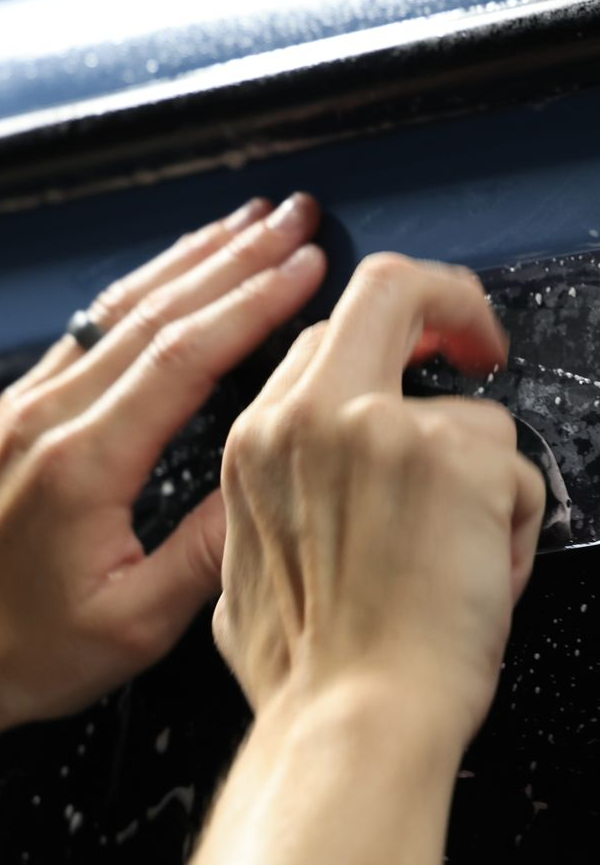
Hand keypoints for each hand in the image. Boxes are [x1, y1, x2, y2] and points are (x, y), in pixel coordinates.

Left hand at [0, 192, 325, 731]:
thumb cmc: (23, 646)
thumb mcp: (129, 626)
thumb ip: (206, 554)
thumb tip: (275, 481)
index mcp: (84, 463)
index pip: (185, 355)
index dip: (252, 302)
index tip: (305, 266)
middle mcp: (50, 415)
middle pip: (159, 310)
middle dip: (237, 257)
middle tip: (294, 218)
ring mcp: (28, 402)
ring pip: (124, 305)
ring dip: (193, 257)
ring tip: (248, 222)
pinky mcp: (20, 405)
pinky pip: (95, 324)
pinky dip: (147, 285)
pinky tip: (178, 268)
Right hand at [214, 252, 544, 749]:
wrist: (352, 724)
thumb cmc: (311, 668)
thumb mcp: (245, 567)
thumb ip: (278, 501)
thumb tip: (314, 485)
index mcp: (263, 439)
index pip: (327, 333)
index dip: (382, 332)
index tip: (418, 346)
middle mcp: (316, 416)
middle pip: (392, 288)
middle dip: (450, 302)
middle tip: (481, 341)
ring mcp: (389, 429)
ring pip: (473, 413)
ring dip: (483, 485)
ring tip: (465, 561)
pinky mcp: (461, 460)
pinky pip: (517, 471)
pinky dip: (515, 526)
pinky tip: (485, 577)